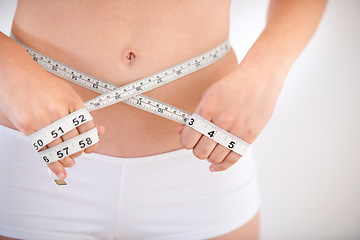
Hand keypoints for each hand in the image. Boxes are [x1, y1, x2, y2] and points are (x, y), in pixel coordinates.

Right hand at [0, 34, 104, 178]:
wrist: (15, 74)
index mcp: (72, 101)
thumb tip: (96, 130)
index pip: (88, 128)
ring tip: (69, 161)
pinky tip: (60, 169)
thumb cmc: (41, 84)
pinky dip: (53, 163)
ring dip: (67, 159)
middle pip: (75, 141)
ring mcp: (43, 120)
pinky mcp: (28, 127)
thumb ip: (80, 112)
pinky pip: (43, 150)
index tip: (91, 146)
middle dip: (78, 151)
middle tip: (78, 153)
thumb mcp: (67, 93)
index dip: (92, 141)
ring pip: (60, 148)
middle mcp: (59, 111)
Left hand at [177, 63, 282, 171]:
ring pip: (215, 158)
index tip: (188, 140)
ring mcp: (236, 130)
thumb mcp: (208, 95)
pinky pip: (233, 159)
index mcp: (206, 109)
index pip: (188, 140)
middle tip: (200, 144)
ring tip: (211, 149)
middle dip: (197, 150)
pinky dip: (221, 166)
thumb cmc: (231, 86)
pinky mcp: (249, 136)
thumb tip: (181, 131)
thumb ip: (194, 115)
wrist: (259, 79)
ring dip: (209, 156)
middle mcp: (221, 121)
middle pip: (200, 152)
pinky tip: (215, 166)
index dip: (185, 142)